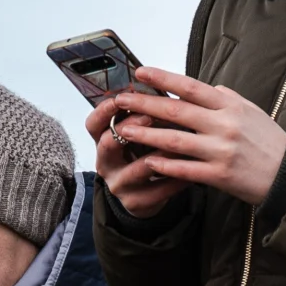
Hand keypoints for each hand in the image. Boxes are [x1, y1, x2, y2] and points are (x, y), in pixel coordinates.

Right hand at [90, 93, 176, 219]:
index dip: (104, 110)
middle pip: (107, 144)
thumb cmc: (145, 152)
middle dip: (129, 128)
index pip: (93, 123)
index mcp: (103, 140)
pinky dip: (174, 181)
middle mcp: (105, 162)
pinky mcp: (135, 203)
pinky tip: (191, 173)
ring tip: (179, 145)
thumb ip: (146, 112)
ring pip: (134, 169)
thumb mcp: (140, 132)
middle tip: (150, 115)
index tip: (120, 96)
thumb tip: (162, 82)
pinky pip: (156, 191)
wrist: (146, 193)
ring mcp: (118, 184)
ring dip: (157, 156)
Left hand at [106, 67, 285, 207]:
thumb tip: (204, 87)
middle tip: (120, 100)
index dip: (163, 79)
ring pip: (175, 141)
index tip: (141, 72)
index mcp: (230, 106)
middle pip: (177, 112)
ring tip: (124, 130)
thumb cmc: (269, 141)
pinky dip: (165, 165)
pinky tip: (147, 161)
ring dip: (146, 135)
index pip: (191, 87)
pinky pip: (186, 169)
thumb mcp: (251, 111)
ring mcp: (221, 151)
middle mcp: (224, 125)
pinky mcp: (220, 175)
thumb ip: (225, 98)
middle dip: (145, 104)